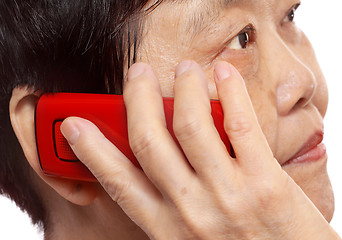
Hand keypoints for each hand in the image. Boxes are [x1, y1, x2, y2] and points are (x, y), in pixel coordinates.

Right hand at [61, 61, 339, 238]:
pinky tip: (224, 74)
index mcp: (167, 228)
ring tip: (185, 68)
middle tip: (137, 74)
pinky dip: (231, 92)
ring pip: (191, 125)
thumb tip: (155, 165)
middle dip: (137, 99)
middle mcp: (191, 211)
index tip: (74, 124)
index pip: (117, 181)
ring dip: (184, 87)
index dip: (91, 149)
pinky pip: (240, 125)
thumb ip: (172, 209)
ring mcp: (228, 196)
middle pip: (149, 141)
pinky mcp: (266, 183)